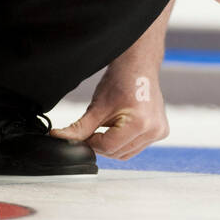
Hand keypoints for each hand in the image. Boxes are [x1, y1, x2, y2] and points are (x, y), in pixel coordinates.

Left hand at [51, 62, 168, 159]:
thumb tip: (58, 138)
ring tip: (110, 124)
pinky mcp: (160, 132)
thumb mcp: (97, 107)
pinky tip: (122, 126)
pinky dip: (125, 141)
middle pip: (117, 153)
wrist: (139, 66)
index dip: (91, 142)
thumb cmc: (121, 80)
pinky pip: (136, 147)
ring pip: (126, 153)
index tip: (85, 133)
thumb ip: (78, 128)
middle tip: (95, 127)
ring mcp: (159, 132)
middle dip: (102, 144)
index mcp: (140, 123)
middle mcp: (153, 130)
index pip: (108, 147)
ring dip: (113, 144)